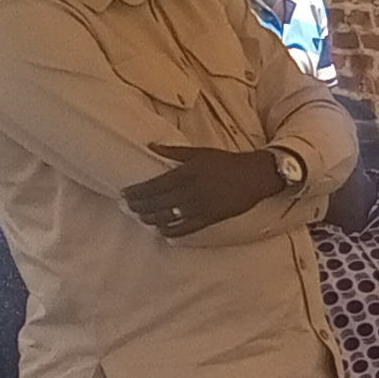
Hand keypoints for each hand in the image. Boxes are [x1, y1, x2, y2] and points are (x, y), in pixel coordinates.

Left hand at [124, 143, 287, 237]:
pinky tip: (161, 230)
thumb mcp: (199, 152)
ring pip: (168, 217)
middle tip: (127, 207)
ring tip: (141, 218)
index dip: (137, 192)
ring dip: (151, 219)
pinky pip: (186, 228)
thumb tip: (151, 146)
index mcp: (185, 174)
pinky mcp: (209, 219)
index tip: (124, 194)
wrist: (253, 176)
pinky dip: (171, 231)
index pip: (154, 187)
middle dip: (139, 206)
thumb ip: (174, 152)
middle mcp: (190, 193)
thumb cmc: (226, 161)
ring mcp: (199, 208)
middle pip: (157, 203)